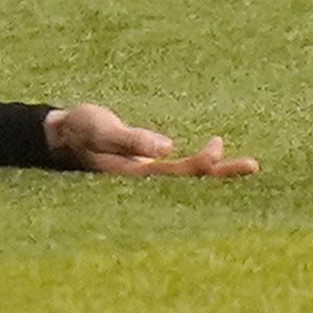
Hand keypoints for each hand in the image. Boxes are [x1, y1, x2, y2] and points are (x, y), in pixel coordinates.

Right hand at [44, 103, 258, 176]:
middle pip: (191, 182)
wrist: (59, 135)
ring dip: (212, 170)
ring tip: (241, 162)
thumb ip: (132, 139)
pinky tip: (209, 156)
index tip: (221, 146)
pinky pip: (178, 170)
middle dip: (221, 174)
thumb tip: (166, 147)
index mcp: (137, 176)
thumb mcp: (102, 130)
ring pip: (186, 176)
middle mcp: (145, 180)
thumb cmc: (80, 130)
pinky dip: (196, 164)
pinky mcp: (143, 166)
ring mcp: (145, 175)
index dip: (203, 164)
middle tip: (254, 165)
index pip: (180, 175)